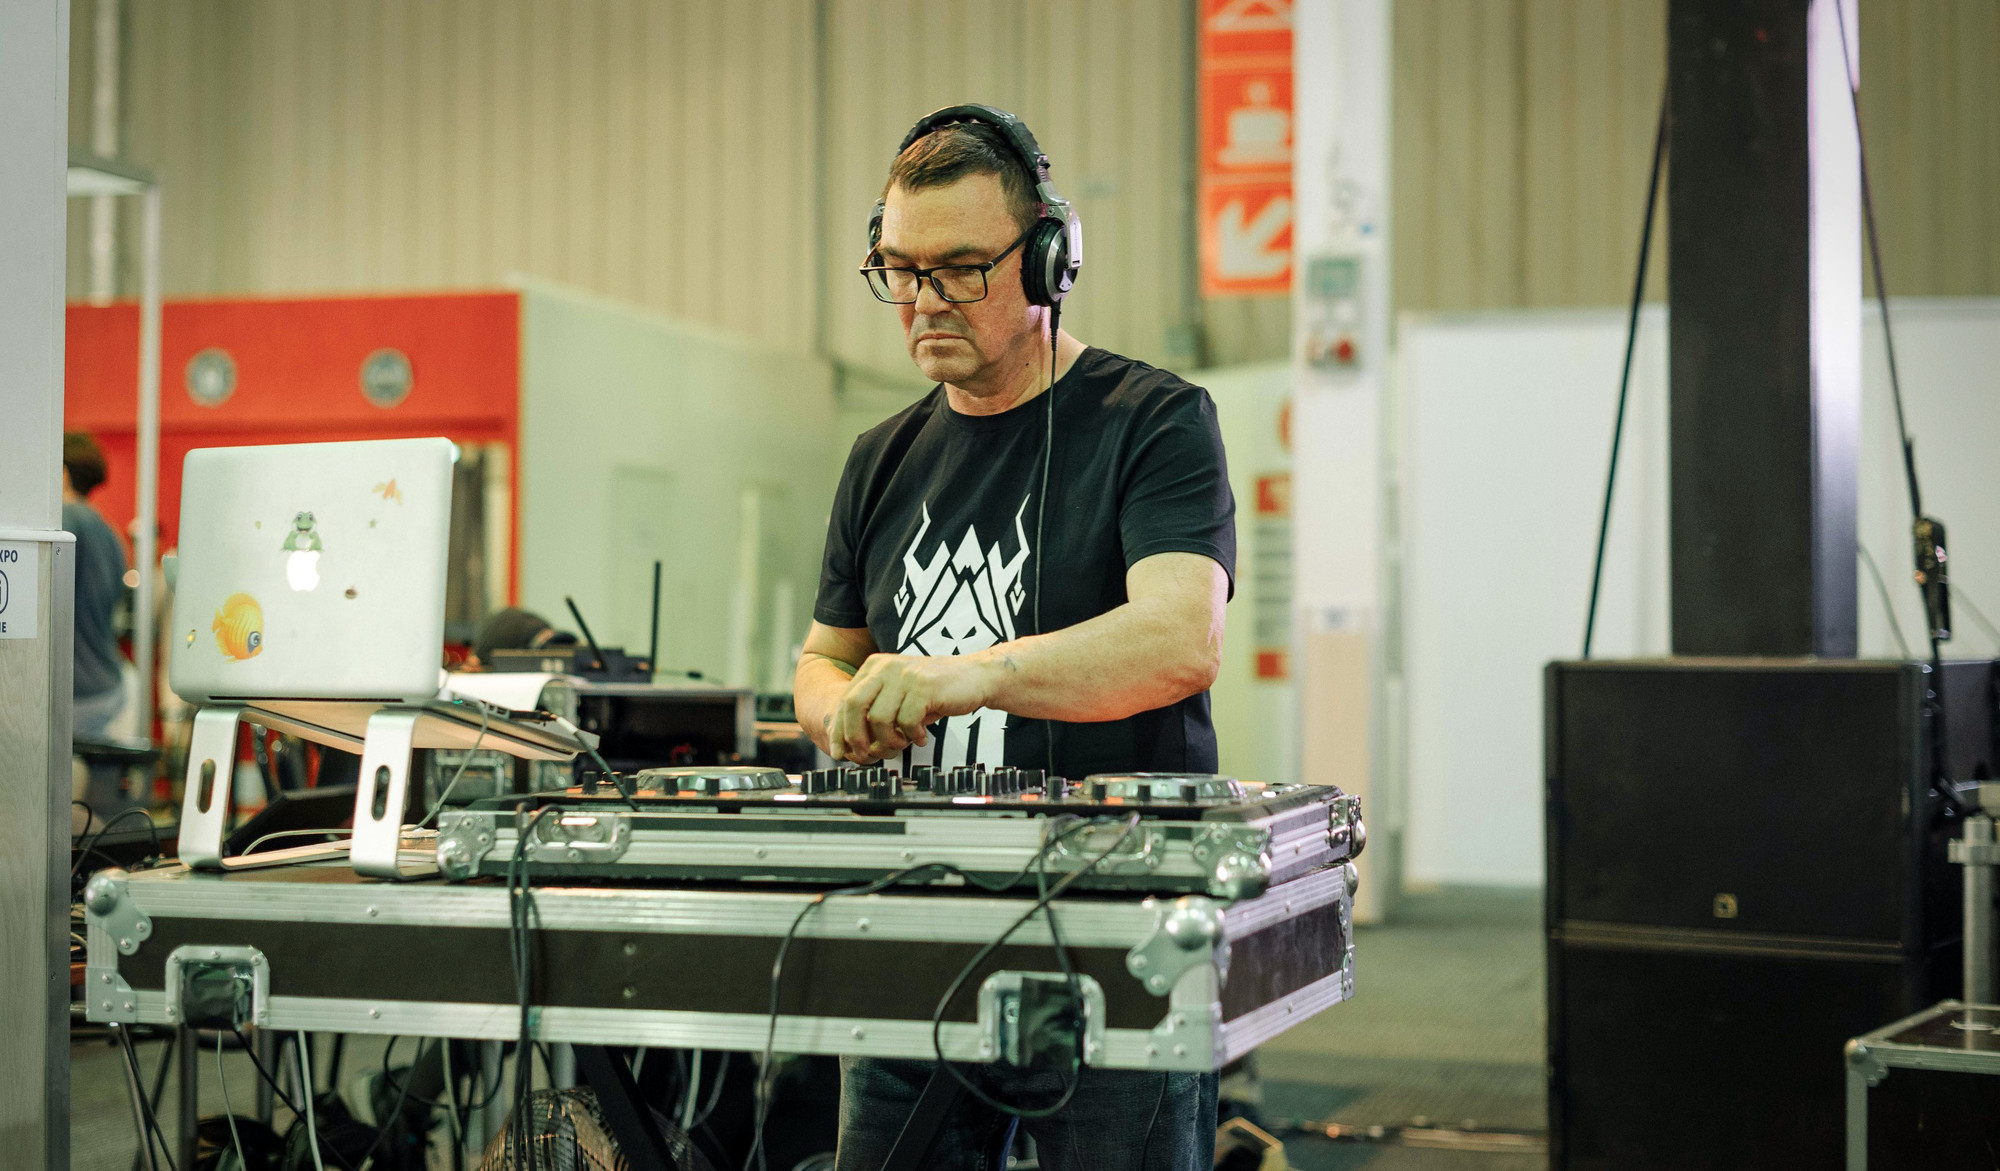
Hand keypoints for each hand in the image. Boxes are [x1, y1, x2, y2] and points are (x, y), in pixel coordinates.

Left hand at [826, 652, 994, 763]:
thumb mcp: (898, 699)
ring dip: (889, 741)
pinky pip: (906, 721)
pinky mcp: (924, 686)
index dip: (839, 731)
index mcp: (874, 667)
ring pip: (879, 718)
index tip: (840, 754)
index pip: (845, 700)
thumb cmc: (934, 694)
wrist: (975, 677)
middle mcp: (885, 666)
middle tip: (869, 755)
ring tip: (904, 744)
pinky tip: (922, 737)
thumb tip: (850, 747)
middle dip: (856, 737)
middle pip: (853, 706)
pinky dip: (912, 736)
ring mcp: (904, 675)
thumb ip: (874, 715)